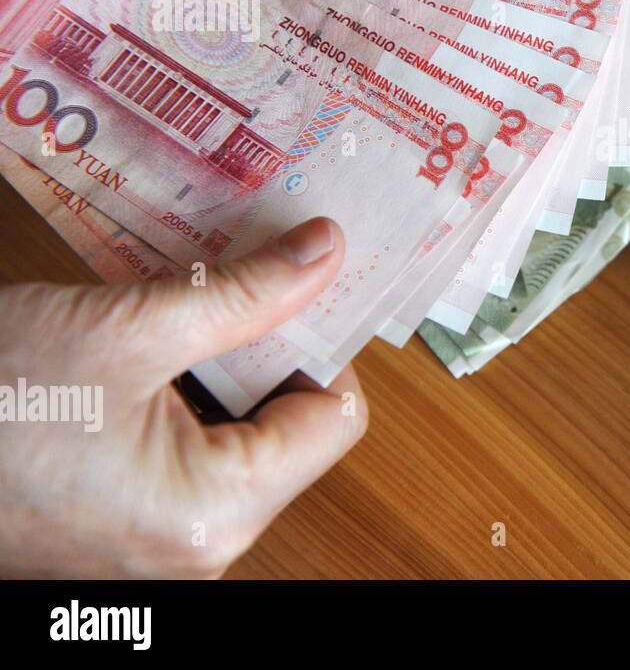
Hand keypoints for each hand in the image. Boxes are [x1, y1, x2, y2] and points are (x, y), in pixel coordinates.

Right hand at [0, 216, 368, 577]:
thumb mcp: (131, 327)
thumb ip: (249, 293)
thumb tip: (326, 252)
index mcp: (214, 512)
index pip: (335, 419)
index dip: (321, 343)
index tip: (298, 286)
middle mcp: (199, 546)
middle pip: (290, 429)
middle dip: (266, 350)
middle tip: (242, 281)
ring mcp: (161, 544)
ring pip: (239, 438)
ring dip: (222, 368)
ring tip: (185, 309)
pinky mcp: (126, 529)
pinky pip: (190, 456)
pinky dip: (183, 398)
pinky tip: (149, 350)